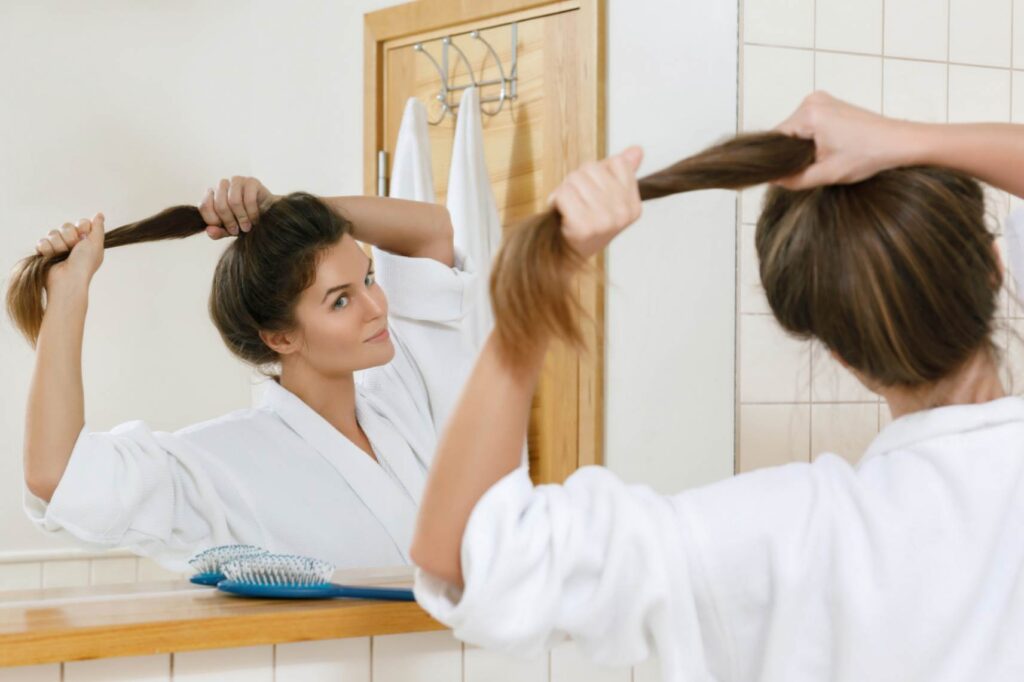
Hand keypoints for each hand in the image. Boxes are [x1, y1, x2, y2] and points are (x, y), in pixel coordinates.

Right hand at [36, 213, 105, 290]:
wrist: (68, 280)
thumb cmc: (84, 264)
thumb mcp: (96, 244)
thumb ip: (98, 228)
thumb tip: (99, 214)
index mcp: (85, 241)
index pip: (81, 222)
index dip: (82, 229)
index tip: (84, 239)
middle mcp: (72, 243)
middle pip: (66, 226)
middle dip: (69, 238)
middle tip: (73, 250)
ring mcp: (57, 248)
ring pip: (53, 233)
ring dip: (58, 245)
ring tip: (62, 256)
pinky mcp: (44, 253)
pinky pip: (42, 241)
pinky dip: (47, 250)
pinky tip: (51, 258)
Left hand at [198, 176, 277, 238]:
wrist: (267, 217)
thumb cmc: (246, 221)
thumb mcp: (229, 230)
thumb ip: (218, 232)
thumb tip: (209, 231)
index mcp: (213, 195)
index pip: (204, 205)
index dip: (213, 220)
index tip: (225, 229)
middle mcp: (222, 185)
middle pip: (219, 204)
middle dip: (229, 221)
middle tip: (237, 231)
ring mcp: (237, 181)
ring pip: (233, 200)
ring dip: (241, 217)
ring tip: (247, 227)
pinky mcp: (251, 181)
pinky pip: (249, 199)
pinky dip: (252, 213)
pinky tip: (256, 219)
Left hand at [548, 146, 643, 260]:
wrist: (567, 254)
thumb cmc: (585, 222)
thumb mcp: (608, 196)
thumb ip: (622, 172)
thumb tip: (637, 150)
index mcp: (633, 205)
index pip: (617, 163)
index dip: (598, 173)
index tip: (593, 192)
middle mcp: (623, 214)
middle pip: (592, 169)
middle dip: (577, 180)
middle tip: (576, 201)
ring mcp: (605, 222)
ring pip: (576, 179)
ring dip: (565, 190)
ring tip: (568, 208)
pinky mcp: (584, 227)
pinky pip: (564, 193)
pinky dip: (557, 200)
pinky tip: (561, 213)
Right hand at [772, 91, 914, 189]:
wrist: (901, 142)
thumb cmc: (868, 155)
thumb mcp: (827, 174)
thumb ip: (794, 179)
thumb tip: (774, 180)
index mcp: (809, 114)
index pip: (775, 138)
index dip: (777, 159)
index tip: (788, 174)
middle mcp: (812, 100)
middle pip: (786, 132)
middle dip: (791, 153)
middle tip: (811, 168)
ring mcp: (822, 99)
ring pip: (797, 129)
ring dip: (803, 147)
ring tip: (823, 158)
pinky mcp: (831, 104)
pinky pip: (809, 123)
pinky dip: (813, 138)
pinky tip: (829, 149)